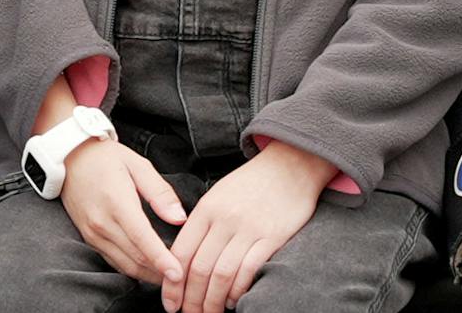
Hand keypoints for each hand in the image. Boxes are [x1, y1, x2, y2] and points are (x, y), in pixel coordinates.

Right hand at [60, 134, 186, 286]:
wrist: (69, 158)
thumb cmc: (106, 158)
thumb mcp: (138, 164)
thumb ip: (159, 192)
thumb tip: (179, 218)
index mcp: (117, 203)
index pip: (142, 239)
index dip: (162, 260)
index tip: (178, 274)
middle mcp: (102, 223)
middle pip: (136, 258)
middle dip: (160, 273)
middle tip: (182, 279)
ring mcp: (93, 234)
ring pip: (125, 265)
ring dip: (148, 275)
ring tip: (169, 278)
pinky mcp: (89, 239)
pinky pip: (114, 261)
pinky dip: (133, 269)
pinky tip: (148, 269)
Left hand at [163, 140, 329, 312]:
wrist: (291, 163)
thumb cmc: (253, 183)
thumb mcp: (219, 195)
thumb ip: (202, 224)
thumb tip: (183, 260)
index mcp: (207, 208)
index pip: (181, 253)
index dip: (172, 284)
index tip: (170, 303)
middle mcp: (224, 219)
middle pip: (199, 269)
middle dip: (191, 300)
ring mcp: (248, 228)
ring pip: (221, 275)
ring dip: (213, 302)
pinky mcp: (272, 236)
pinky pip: (248, 270)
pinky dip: (238, 291)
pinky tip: (234, 300)